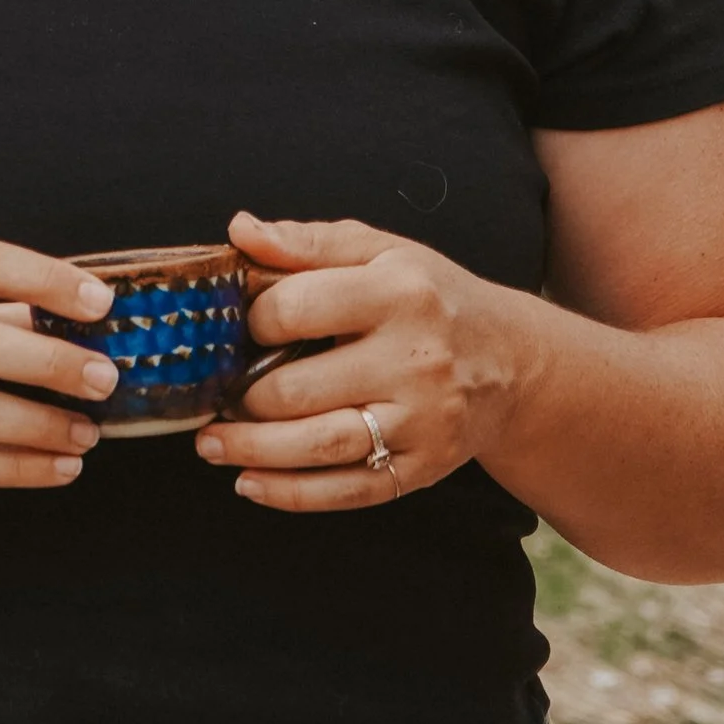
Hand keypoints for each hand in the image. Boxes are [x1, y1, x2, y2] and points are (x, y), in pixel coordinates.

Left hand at [195, 211, 520, 513]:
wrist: (511, 361)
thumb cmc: (429, 299)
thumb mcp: (380, 251)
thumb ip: (307, 242)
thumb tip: (240, 230)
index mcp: (400, 293)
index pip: (296, 309)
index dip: (252, 320)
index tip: (242, 328)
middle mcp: (416, 360)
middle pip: (296, 389)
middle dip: (240, 397)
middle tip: (216, 395)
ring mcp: (421, 421)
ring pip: (316, 447)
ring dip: (249, 451)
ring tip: (212, 443)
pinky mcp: (422, 468)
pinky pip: (345, 491)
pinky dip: (289, 493)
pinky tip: (249, 482)